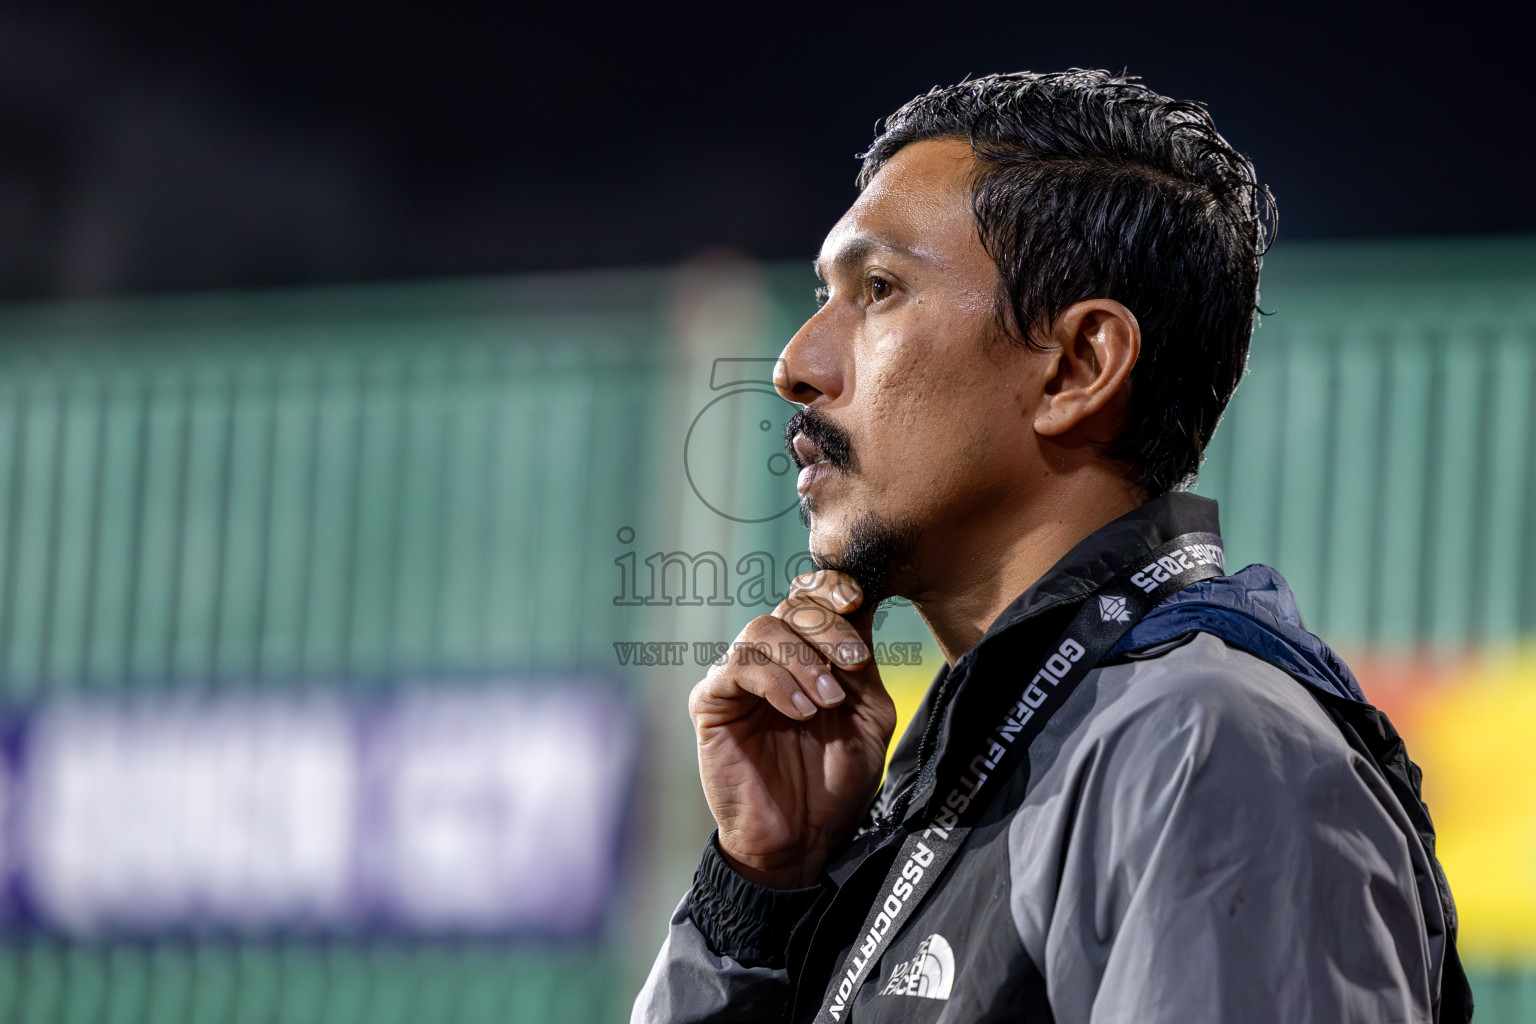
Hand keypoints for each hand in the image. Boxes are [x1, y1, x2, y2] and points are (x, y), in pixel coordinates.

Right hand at [688, 571, 897, 888]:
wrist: (803, 840)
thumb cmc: (837, 782)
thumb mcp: (869, 716)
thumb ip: (862, 666)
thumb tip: (860, 608)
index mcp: (809, 655)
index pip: (811, 598)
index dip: (830, 587)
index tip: (856, 599)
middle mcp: (771, 659)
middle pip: (790, 607)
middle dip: (827, 628)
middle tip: (853, 664)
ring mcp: (738, 678)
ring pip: (761, 630)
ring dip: (802, 660)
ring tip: (826, 703)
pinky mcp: (711, 702)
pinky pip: (735, 668)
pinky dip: (774, 682)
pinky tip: (799, 712)